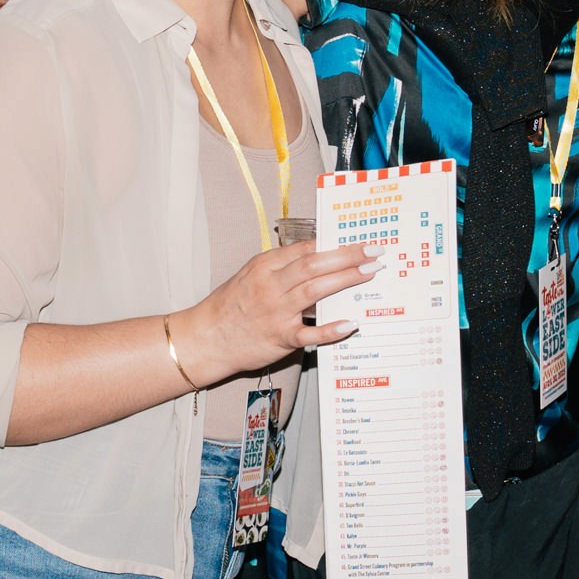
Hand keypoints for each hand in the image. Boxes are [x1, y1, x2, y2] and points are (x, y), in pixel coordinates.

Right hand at [176, 241, 381, 383]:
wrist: (204, 339)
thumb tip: (319, 257)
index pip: (305, 248)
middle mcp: (271, 286)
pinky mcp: (279, 338)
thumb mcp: (251, 276)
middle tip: (374, 251)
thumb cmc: (230, 307)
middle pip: (314, 265)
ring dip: (346, 280)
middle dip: (348, 256)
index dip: (335, 243)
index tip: (358, 239)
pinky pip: (309, 333)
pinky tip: (350, 324)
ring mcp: (275, 312)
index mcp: (265, 266)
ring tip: (369, 273)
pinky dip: (331, 329)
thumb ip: (282, 267)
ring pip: (315, 291)